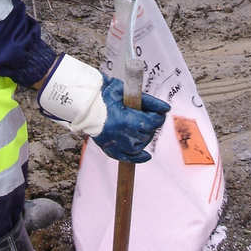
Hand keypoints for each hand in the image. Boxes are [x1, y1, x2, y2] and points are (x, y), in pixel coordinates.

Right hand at [37, 54, 169, 161]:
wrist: (85, 104)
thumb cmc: (105, 95)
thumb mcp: (126, 92)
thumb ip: (148, 101)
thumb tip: (166, 108)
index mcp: (126, 120)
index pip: (152, 122)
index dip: (157, 116)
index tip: (157, 112)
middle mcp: (122, 135)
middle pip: (147, 133)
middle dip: (150, 125)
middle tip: (147, 117)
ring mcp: (116, 144)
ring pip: (139, 146)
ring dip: (144, 138)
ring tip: (141, 129)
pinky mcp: (110, 149)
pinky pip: (127, 158)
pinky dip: (138, 158)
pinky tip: (146, 156)